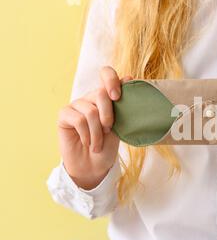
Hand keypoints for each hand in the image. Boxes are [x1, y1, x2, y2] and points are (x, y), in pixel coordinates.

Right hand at [57, 66, 131, 189]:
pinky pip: (78, 120)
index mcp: (106, 96)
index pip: (106, 73)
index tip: (117, 97)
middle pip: (101, 93)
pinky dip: (87, 135)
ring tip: (98, 144)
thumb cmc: (108, 145)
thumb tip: (129, 77)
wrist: (94, 166)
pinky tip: (87, 143)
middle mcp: (91, 97)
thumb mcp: (120, 126)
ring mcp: (76, 104)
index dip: (111, 80)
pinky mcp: (64, 114)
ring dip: (97, 133)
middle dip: (108, 116)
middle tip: (109, 131)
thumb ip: (123, 105)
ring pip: (90, 111)